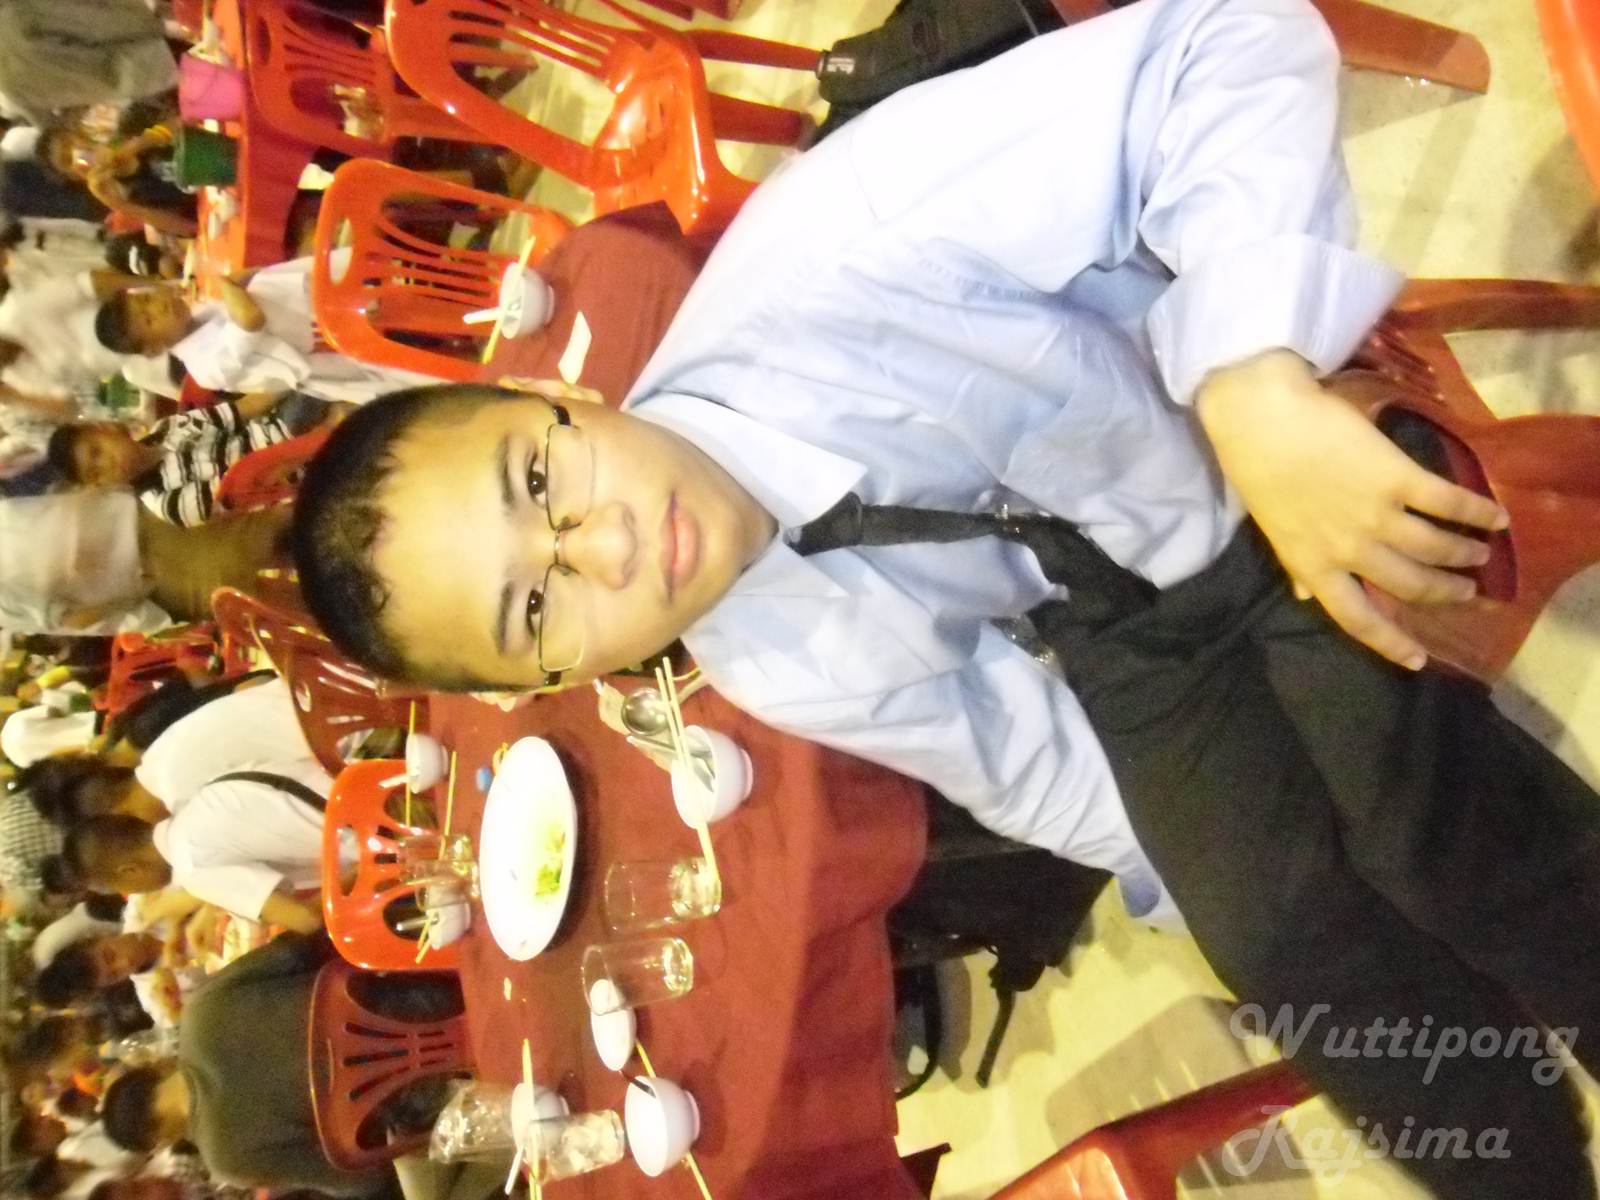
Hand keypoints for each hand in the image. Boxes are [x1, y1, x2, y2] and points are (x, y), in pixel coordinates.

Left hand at [1197, 350, 1506, 668]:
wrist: (1261, 417)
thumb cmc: (1260, 469)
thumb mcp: (1275, 529)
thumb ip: (1296, 565)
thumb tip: (1304, 595)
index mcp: (1314, 566)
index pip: (1356, 619)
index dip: (1390, 643)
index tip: (1418, 659)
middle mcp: (1348, 550)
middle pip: (1409, 585)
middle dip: (1443, 591)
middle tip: (1466, 589)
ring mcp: (1374, 515)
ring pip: (1434, 549)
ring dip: (1464, 554)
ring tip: (1481, 555)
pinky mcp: (1397, 478)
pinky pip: (1447, 503)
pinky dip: (1477, 512)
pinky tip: (1497, 517)